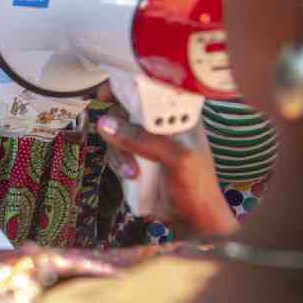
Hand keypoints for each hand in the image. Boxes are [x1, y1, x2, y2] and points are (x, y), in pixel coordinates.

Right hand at [94, 84, 238, 236]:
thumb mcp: (176, 157)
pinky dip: (116, 161)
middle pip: (123, 106)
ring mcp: (145, 139)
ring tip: (132, 170)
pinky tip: (130, 174)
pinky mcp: (134, 155)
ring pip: (114, 130)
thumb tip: (106, 124)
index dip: (126, 83)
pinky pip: (113, 149)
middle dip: (117, 124)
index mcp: (178, 111)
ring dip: (118, 150)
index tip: (108, 93)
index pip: (148, 85)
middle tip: (112, 134)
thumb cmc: (196, 185)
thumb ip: (142, 138)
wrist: (192, 219)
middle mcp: (159, 121)